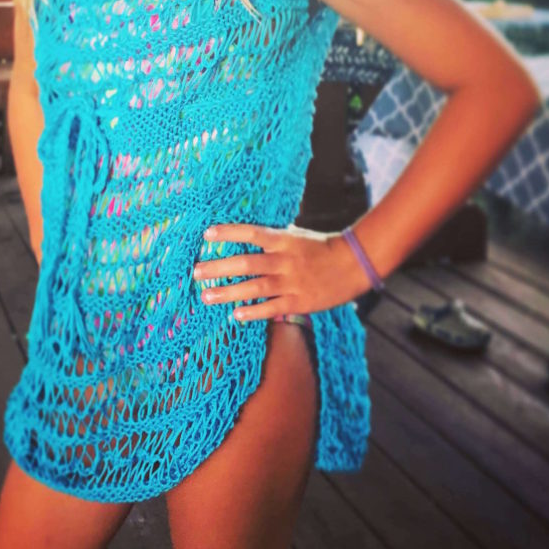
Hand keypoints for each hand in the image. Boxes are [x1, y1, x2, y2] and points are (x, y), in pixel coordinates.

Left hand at [192, 222, 371, 321]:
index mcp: (283, 241)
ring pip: (254, 289)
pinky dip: (253, 312)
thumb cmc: (320, 247)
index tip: (206, 234)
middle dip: (219, 268)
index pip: (251, 234)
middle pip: (246, 264)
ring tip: (206, 296)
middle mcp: (284, 261)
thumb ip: (273, 237)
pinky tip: (235, 315)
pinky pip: (271, 308)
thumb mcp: (296, 235)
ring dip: (228, 292)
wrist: (352, 265)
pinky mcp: (298, 302)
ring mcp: (291, 283)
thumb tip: (247, 234)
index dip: (229, 233)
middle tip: (196, 271)